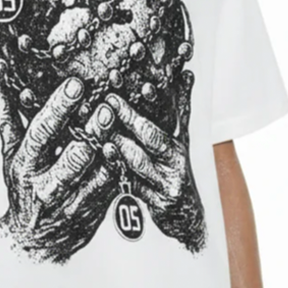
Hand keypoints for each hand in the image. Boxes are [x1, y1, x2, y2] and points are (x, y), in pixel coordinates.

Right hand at [0, 72, 117, 261]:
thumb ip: (7, 113)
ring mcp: (68, 205)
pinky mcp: (89, 216)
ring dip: (110, 154)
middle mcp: (44, 186)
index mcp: (25, 165)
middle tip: (107, 108)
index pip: (41, 133)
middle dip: (90, 134)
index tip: (76, 85)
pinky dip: (118, 173)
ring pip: (94, 178)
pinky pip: (108, 193)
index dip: (58, 109)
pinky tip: (127, 152)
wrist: (32, 239)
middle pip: (71, 159)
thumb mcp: (12, 151)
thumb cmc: (24, 185)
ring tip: (122, 128)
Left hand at [103, 71, 205, 251]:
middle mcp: (176, 156)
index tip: (138, 76)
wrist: (187, 215)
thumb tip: (186, 72)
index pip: (170, 109)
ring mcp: (168, 180)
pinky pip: (131, 184)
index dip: (156, 92)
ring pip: (140, 161)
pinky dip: (116, 168)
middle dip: (129, 116)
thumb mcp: (182, 136)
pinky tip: (104, 154)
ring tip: (100, 128)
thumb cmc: (175, 167)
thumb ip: (180, 106)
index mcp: (181, 136)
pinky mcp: (157, 201)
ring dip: (119, 143)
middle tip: (107, 99)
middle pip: (153, 134)